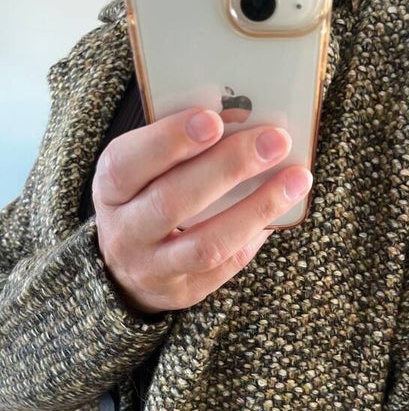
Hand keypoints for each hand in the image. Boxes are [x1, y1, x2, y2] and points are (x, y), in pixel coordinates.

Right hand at [92, 107, 312, 315]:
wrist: (127, 268)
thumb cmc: (146, 200)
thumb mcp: (143, 171)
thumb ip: (179, 148)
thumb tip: (244, 120)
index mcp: (110, 189)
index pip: (128, 164)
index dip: (169, 141)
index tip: (214, 118)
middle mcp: (125, 233)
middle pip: (173, 202)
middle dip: (228, 167)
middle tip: (275, 140)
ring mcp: (154, 268)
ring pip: (207, 244)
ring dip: (257, 208)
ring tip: (296, 179)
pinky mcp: (185, 292)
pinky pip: (228, 265)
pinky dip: (257, 234)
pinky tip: (283, 209)